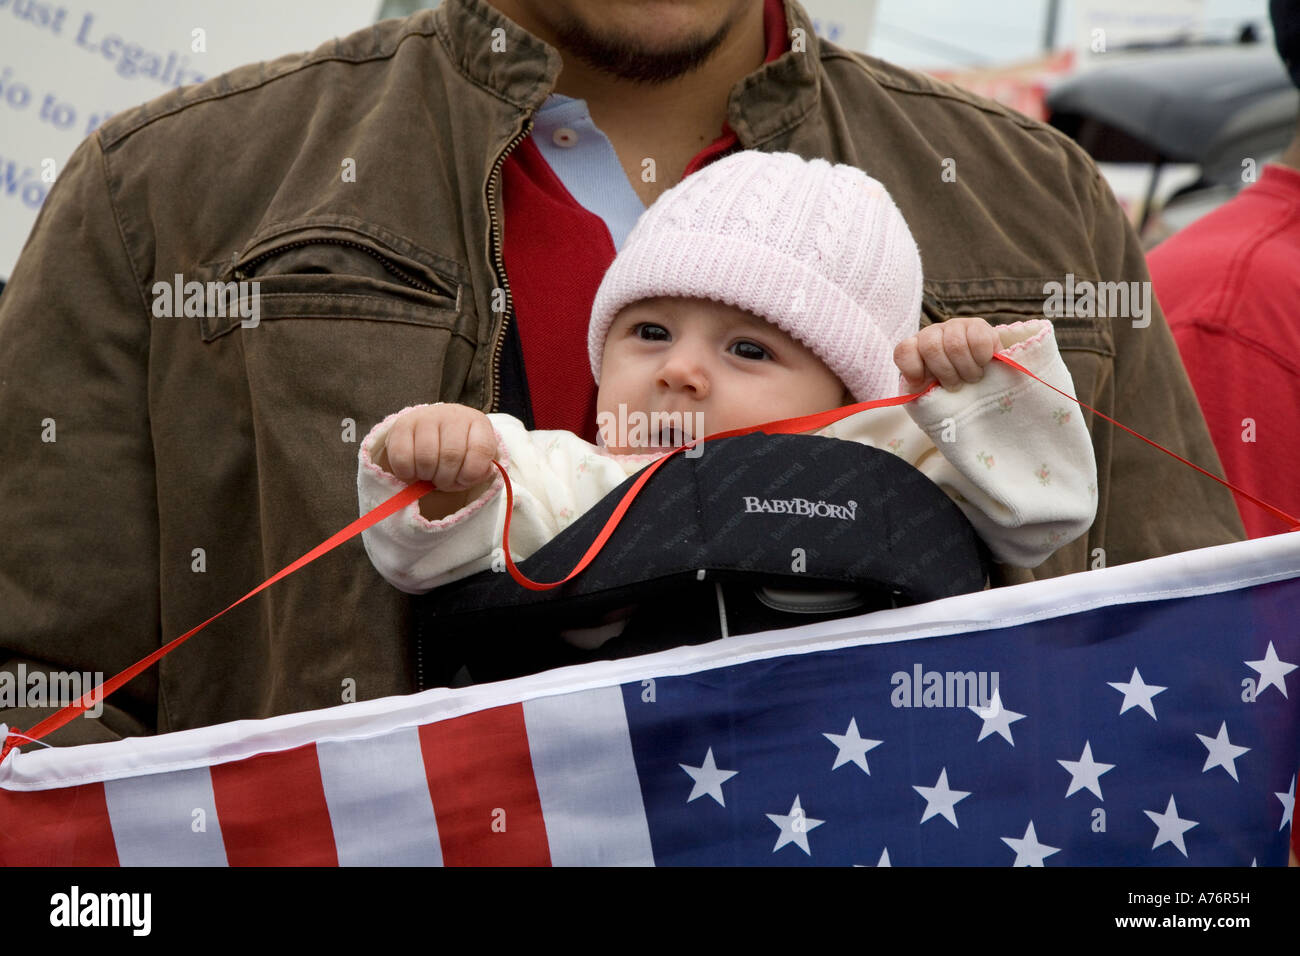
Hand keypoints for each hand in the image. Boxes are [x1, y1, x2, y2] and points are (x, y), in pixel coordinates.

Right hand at [376, 404, 498, 518]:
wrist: (427, 433)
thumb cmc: (455, 452)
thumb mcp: (473, 461)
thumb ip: (479, 472)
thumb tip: (475, 475)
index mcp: (478, 423)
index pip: (481, 450)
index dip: (472, 474)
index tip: (464, 478)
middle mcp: (453, 415)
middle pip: (451, 457)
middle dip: (446, 479)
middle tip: (442, 479)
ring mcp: (426, 416)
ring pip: (427, 459)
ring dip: (427, 476)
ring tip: (428, 473)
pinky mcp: (402, 424)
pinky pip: (403, 459)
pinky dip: (407, 473)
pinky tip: (413, 469)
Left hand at [893, 316, 1000, 391]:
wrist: (982, 378)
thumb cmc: (952, 387)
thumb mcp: (932, 393)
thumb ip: (921, 391)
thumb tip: (916, 388)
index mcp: (915, 348)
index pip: (903, 350)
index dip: (912, 369)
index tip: (922, 384)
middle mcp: (932, 333)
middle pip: (931, 347)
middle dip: (946, 373)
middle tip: (955, 386)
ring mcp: (954, 326)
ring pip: (956, 345)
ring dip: (966, 369)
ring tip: (972, 378)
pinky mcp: (978, 325)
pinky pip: (978, 340)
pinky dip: (982, 357)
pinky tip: (983, 363)